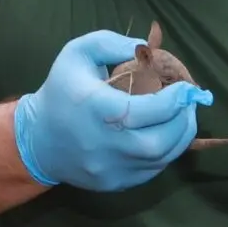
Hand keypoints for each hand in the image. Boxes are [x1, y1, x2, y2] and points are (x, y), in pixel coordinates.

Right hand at [12, 30, 211, 190]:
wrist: (38, 140)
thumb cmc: (61, 91)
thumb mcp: (78, 53)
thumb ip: (112, 43)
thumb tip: (147, 50)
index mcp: (95, 108)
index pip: (145, 111)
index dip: (173, 101)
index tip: (186, 88)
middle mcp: (103, 143)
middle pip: (158, 142)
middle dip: (183, 122)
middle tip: (189, 104)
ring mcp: (109, 168)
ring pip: (159, 160)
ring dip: (180, 138)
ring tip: (184, 117)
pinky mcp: (113, 184)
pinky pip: (150, 172)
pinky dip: (165, 153)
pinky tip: (166, 135)